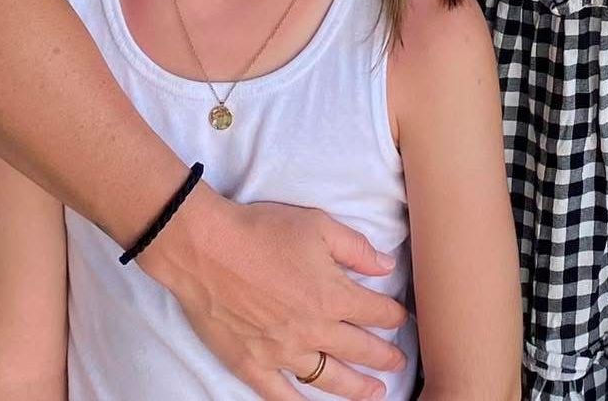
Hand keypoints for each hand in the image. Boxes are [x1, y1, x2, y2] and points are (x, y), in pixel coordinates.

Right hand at [141, 186, 407, 399]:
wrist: (206, 248)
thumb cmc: (261, 230)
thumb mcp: (317, 224)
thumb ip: (355, 248)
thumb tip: (386, 265)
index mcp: (332, 294)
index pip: (375, 312)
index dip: (393, 316)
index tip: (401, 319)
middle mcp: (312, 329)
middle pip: (359, 350)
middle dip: (384, 356)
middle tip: (398, 362)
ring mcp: (282, 352)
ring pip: (329, 378)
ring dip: (356, 388)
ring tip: (374, 393)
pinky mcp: (252, 364)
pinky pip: (281, 395)